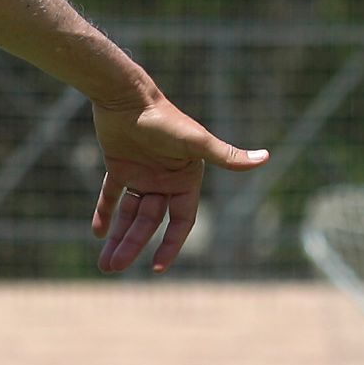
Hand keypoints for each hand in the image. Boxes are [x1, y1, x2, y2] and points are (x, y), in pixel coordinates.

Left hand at [90, 91, 266, 273]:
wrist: (127, 96)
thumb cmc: (164, 119)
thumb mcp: (196, 142)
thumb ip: (226, 156)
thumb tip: (266, 158)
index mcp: (186, 180)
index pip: (181, 221)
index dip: (170, 244)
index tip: (157, 268)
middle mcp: (166, 180)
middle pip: (149, 222)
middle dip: (133, 245)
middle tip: (114, 267)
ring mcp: (143, 174)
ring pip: (130, 214)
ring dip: (118, 237)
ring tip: (105, 264)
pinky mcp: (120, 166)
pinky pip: (112, 196)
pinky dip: (104, 214)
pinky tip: (97, 234)